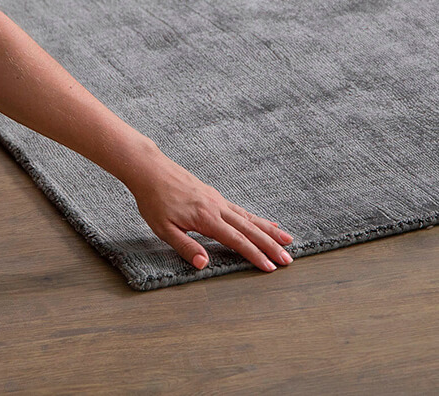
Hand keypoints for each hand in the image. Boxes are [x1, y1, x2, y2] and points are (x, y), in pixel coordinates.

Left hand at [125, 151, 293, 271]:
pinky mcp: (214, 195)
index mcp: (206, 218)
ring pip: (249, 217)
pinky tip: (264, 222)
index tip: (270, 267)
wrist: (150, 170)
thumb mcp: (163, 229)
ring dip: (269, 230)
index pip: (236, 241)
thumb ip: (185, 247)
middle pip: (249, 229)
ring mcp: (217, 200)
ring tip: (288, 240)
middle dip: (270, 245)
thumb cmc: (154, 201)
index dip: (254, 255)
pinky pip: (240, 209)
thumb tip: (203, 264)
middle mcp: (217, 208)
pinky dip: (256, 217)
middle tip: (288, 259)